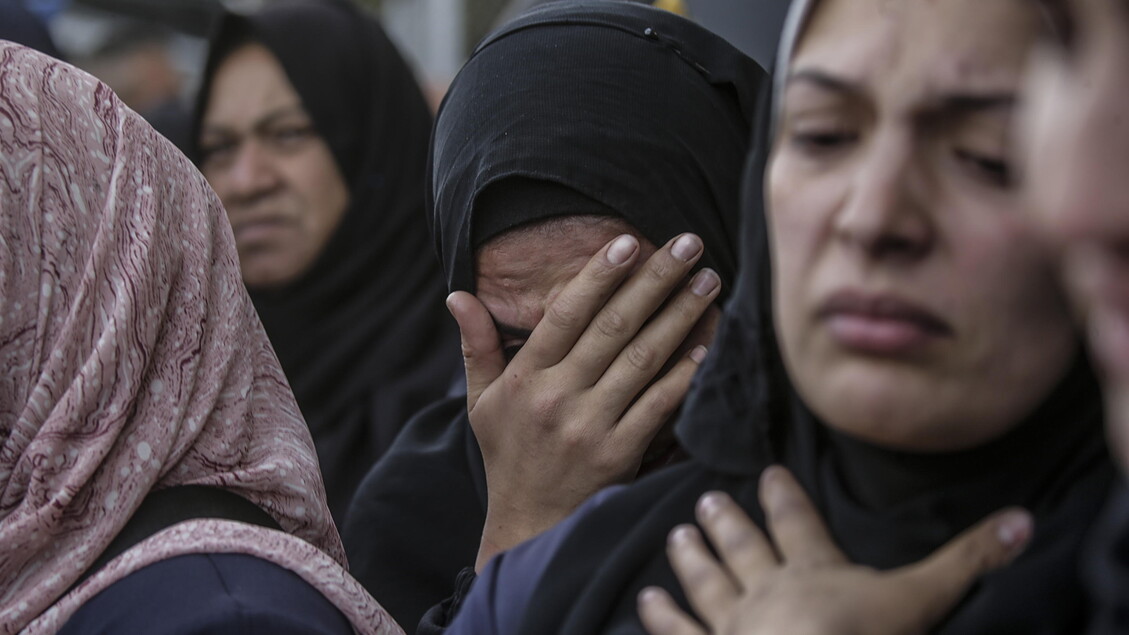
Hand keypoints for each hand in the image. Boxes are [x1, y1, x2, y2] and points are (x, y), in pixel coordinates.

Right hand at [447, 233, 720, 570]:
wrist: (527, 525)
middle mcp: (557, 397)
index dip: (598, 275)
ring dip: (681, 316)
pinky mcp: (619, 453)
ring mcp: (590, 426)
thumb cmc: (508, 455)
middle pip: (613, 327)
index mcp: (524, 377)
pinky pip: (659, 406)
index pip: (565, 315)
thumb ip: (476, 345)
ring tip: (709, 282)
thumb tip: (456, 294)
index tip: (628, 241)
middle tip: (689, 244)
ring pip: (643, 360)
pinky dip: (686, 374)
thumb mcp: (480, 401)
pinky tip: (709, 345)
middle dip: (655, 280)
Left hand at [638, 466, 1033, 634]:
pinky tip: (645, 600)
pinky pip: (680, 632)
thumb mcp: (922, 599)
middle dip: (728, 523)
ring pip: (708, 582)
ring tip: (677, 535)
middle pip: (745, 548)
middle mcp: (766, 590)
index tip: (769, 473)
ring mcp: (733, 625)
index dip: (785, 498)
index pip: (798, 524)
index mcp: (814, 572)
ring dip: (693, 558)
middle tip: (705, 498)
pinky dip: (662, 616)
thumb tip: (1021, 520)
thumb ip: (966, 561)